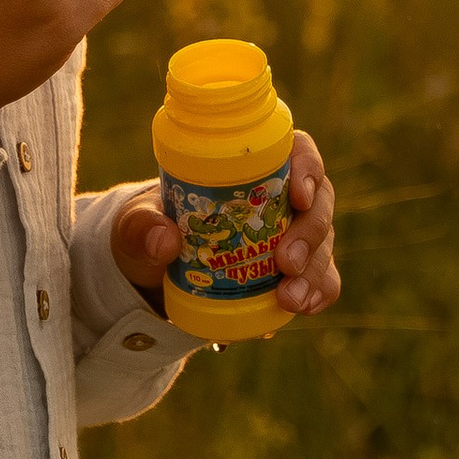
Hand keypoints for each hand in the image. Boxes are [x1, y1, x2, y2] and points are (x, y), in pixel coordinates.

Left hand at [111, 129, 340, 321]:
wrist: (151, 273)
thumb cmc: (149, 229)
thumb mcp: (135, 224)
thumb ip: (141, 226)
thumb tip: (165, 240)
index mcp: (251, 167)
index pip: (297, 151)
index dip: (308, 167)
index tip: (298, 196)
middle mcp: (280, 197)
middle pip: (319, 201)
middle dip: (311, 232)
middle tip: (287, 262)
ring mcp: (291, 235)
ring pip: (324, 244)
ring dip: (315, 271)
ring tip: (290, 299)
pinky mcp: (294, 272)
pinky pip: (322, 279)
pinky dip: (318, 293)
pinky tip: (304, 307)